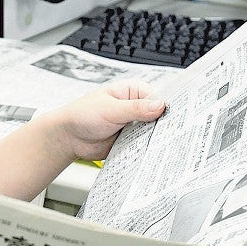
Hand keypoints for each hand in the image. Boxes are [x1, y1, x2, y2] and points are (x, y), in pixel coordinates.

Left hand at [47, 81, 165, 161]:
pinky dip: (148, 149)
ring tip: (165, 146)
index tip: (178, 117)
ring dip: (156, 139)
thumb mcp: (110, 109)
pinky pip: (144, 145)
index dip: (168, 108)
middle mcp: (136, 107)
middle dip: (164, 125)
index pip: (158, 97)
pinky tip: (153, 154)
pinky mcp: (131, 140)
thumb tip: (160, 106)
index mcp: (133, 91)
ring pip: (154, 132)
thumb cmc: (82, 115)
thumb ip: (135, 108)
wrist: (68, 137)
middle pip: (159, 116)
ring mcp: (135, 125)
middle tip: (173, 135)